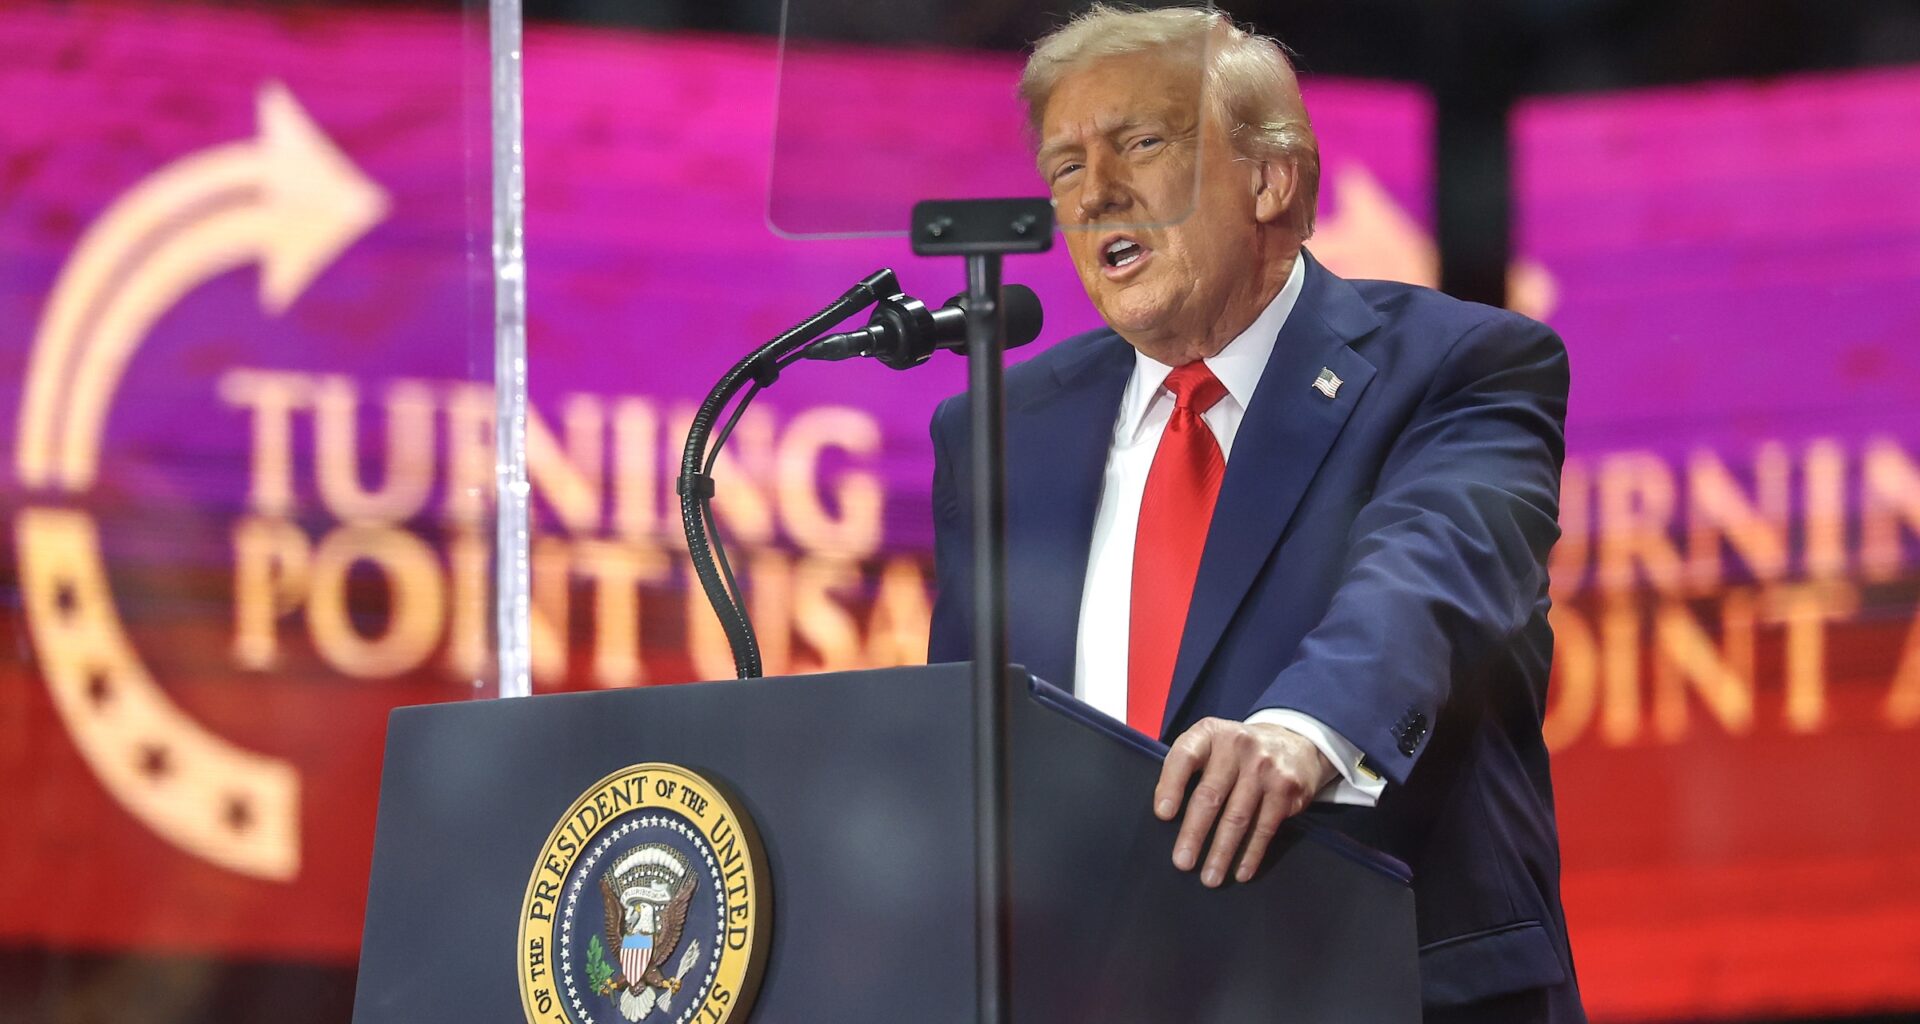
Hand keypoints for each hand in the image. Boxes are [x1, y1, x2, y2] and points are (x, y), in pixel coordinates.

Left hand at [1153, 718, 1336, 886]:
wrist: (1294, 743)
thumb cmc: (1237, 752)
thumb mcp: (1212, 744)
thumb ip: (1188, 767)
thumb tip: (1165, 815)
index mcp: (1210, 733)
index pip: (1185, 756)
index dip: (1171, 785)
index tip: (1162, 815)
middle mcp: (1238, 746)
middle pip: (1210, 795)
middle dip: (1194, 833)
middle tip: (1182, 862)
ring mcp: (1264, 767)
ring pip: (1238, 817)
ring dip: (1222, 852)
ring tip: (1209, 878)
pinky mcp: (1286, 788)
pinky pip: (1264, 827)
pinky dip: (1251, 853)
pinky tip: (1240, 872)